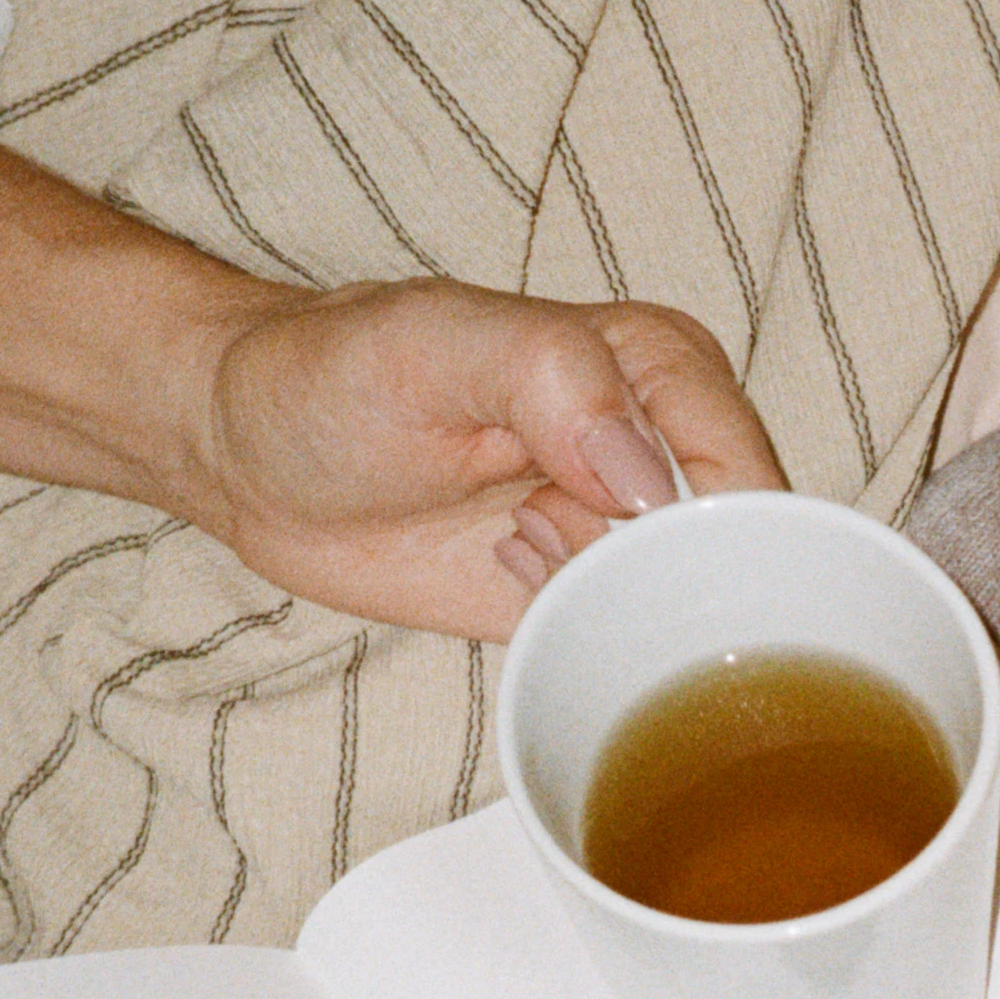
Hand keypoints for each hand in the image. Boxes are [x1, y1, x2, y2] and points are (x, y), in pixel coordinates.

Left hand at [185, 278, 786, 635]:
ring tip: (510, 541)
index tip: (585, 516)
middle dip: (646, 580)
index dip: (686, 527)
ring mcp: (629, 531)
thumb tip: (645, 477)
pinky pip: (630, 652)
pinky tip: (503, 572)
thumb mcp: (435, 346)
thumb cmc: (331, 375)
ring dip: (599, 608)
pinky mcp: (586, 594)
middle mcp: (665, 449)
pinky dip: (573, 638)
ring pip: (689, 620)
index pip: (749, 479)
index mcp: (664, 369)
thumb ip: (554, 378)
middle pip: (738, 565)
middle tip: (536, 531)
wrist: (250, 453)